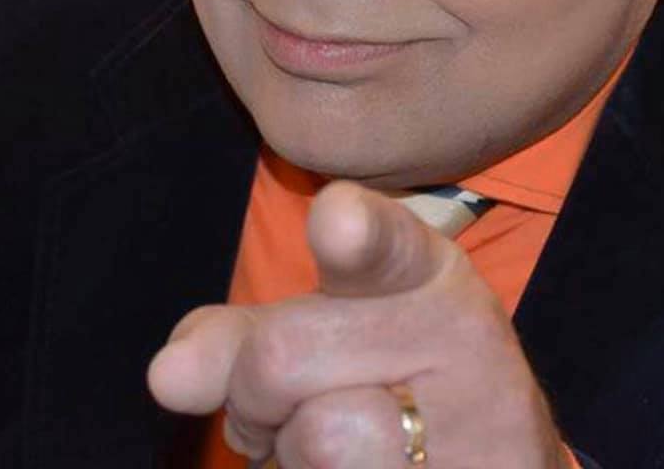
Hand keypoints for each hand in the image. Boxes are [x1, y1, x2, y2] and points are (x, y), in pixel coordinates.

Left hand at [148, 180, 572, 467]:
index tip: (337, 219)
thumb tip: (170, 373)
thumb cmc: (391, 381)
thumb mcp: (331, 330)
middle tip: (285, 409)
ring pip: (315, 440)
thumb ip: (243, 335)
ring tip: (332, 449)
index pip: (385, 244)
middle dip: (254, 396)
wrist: (493, 455)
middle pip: (281, 354)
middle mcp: (461, 335)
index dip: (355, 233)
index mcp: (426, 271)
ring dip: (290, 457)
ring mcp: (474, 428)